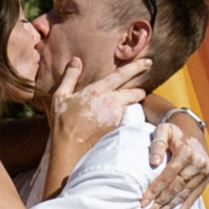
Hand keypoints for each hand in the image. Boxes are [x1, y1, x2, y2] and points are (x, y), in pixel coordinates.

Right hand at [42, 55, 148, 192]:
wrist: (69, 148)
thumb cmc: (63, 122)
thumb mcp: (61, 96)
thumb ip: (70, 76)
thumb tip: (76, 60)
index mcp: (98, 91)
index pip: (122, 75)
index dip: (137, 67)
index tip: (148, 62)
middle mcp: (111, 102)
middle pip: (135, 92)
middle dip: (139, 90)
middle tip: (138, 90)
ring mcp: (116, 116)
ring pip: (133, 105)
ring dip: (132, 103)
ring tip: (126, 105)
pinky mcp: (117, 128)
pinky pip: (127, 118)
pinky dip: (126, 115)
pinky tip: (118, 118)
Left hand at [142, 106, 208, 208]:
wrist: (192, 131)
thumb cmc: (173, 132)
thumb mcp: (163, 131)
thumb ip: (157, 145)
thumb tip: (154, 163)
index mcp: (187, 151)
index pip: (168, 175)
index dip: (155, 189)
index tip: (143, 201)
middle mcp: (199, 163)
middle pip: (176, 187)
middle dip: (161, 202)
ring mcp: (205, 172)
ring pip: (185, 194)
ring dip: (171, 208)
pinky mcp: (208, 179)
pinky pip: (195, 197)